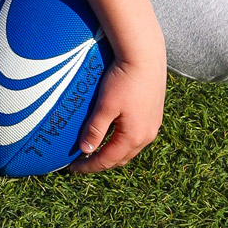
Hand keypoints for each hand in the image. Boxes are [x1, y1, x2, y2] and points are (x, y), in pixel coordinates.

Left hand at [69, 54, 166, 172]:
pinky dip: (123, 141)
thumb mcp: (105, 106)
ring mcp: (153, 125)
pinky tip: (114, 134)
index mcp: (134, 136)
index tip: (73, 169)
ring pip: (131, 148)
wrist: (145, 58)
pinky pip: (137, 136)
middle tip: (83, 162)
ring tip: (96, 151)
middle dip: (102, 162)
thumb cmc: (123, 81)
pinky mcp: (154, 114)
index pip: (108, 160)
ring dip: (114, 152)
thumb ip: (95, 130)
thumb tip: (85, 151)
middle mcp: (147, 135)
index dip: (90, 166)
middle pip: (121, 158)